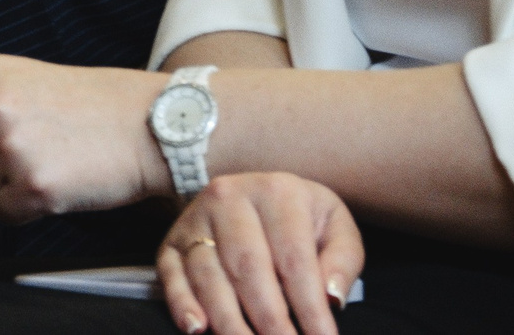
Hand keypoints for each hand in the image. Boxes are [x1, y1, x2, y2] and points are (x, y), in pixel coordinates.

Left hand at [0, 54, 167, 223]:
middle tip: (10, 166)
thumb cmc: (86, 107)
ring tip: (44, 165)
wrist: (148, 122)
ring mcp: (8, 148)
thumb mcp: (20, 92)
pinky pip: (4, 215)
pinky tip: (56, 183)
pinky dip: (26, 209)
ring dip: (2, 193)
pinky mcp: (32, 186)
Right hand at [156, 174, 362, 334]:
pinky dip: (182, 305)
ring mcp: (196, 219)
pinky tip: (198, 330)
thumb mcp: (334, 226)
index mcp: (277, 192)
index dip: (309, 308)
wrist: (257, 193)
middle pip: (248, 268)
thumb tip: (332, 297)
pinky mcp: (172, 241)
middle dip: (269, 321)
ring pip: (209, 277)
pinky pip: (171, 276)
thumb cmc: (302, 218)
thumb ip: (342, 260)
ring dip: (230, 323)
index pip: (293, 259)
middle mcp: (229, 198)